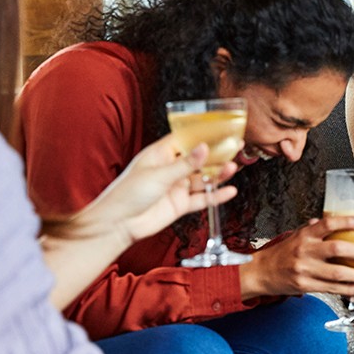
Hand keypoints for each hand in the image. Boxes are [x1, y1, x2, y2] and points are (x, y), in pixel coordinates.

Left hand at [43, 135, 238, 247]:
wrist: (118, 224)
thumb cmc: (128, 193)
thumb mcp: (159, 175)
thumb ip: (186, 164)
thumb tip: (205, 148)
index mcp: (161, 154)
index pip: (186, 139)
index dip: (203, 134)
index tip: (222, 129)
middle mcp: (171, 169)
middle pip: (199, 159)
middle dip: (217, 155)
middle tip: (235, 147)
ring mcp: (177, 187)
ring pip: (203, 178)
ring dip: (218, 174)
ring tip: (233, 168)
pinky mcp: (181, 204)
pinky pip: (203, 198)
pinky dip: (216, 195)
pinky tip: (229, 191)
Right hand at [238, 216, 353, 300]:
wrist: (260, 273)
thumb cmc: (282, 252)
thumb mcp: (297, 235)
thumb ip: (316, 229)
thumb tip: (336, 220)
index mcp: (305, 234)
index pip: (328, 223)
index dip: (348, 221)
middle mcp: (305, 250)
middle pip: (337, 250)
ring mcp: (305, 270)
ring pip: (338, 274)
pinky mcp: (306, 286)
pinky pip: (332, 289)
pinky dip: (350, 291)